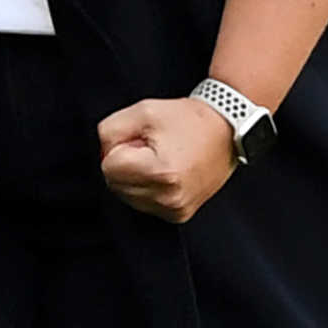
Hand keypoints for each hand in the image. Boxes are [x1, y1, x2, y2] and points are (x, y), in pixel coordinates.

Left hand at [97, 97, 237, 223]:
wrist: (225, 131)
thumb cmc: (187, 120)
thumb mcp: (142, 112)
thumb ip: (110, 131)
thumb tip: (102, 155)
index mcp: (161, 172)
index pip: (108, 167)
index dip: (119, 148)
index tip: (139, 139)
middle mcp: (169, 197)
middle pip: (115, 184)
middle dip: (125, 164)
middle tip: (150, 148)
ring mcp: (176, 209)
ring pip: (127, 196)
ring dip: (135, 177)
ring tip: (160, 159)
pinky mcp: (179, 215)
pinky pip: (143, 203)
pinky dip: (147, 188)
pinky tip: (166, 172)